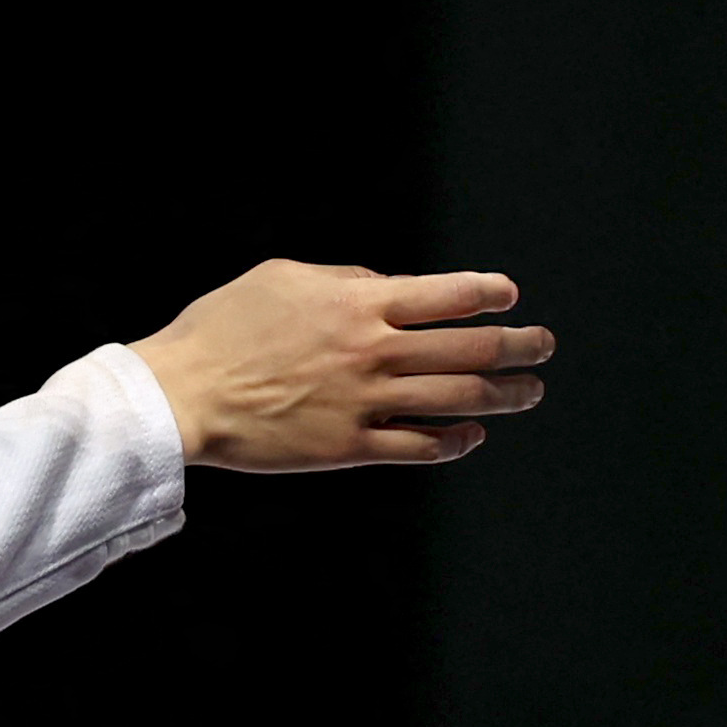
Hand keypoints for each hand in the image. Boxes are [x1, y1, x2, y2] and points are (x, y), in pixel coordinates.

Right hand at [130, 262, 552, 469]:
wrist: (183, 394)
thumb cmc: (224, 328)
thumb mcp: (283, 278)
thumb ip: (342, 280)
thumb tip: (383, 287)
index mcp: (357, 305)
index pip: (445, 295)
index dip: (487, 293)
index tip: (508, 296)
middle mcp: (371, 353)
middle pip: (469, 347)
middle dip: (519, 344)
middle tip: (543, 344)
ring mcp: (364, 403)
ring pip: (457, 398)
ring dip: (504, 394)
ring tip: (530, 391)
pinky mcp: (349, 448)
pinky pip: (418, 447)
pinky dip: (454, 441)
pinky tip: (471, 435)